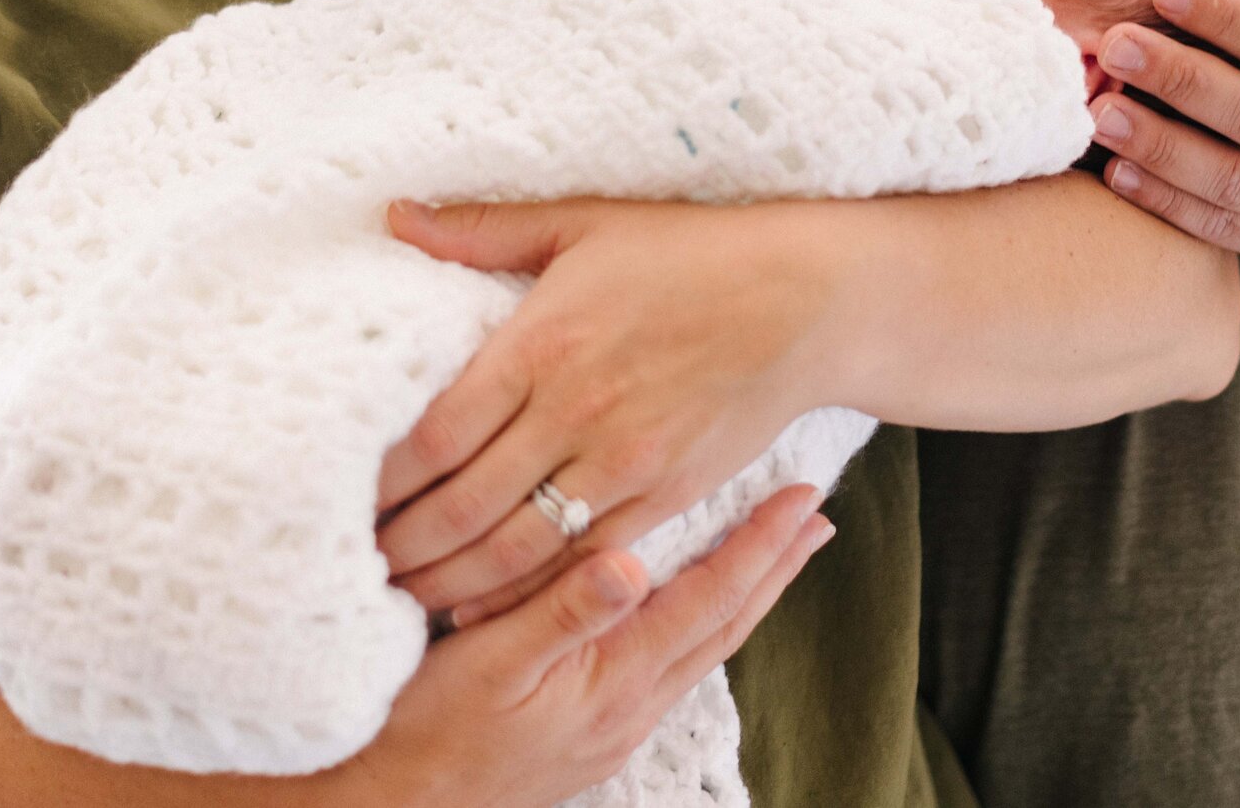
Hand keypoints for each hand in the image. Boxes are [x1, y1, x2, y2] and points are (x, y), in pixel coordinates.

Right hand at [330, 486, 832, 807]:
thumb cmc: (423, 731)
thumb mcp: (485, 665)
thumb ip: (560, 612)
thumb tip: (632, 562)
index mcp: (612, 679)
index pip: (706, 601)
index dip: (757, 548)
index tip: (802, 502)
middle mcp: (629, 707)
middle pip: (721, 627)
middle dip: (771, 570)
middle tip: (815, 521)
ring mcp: (613, 727)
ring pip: (699, 649)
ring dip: (740, 598)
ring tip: (771, 560)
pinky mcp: (591, 736)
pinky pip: (667, 667)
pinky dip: (697, 625)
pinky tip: (689, 613)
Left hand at [372, 198, 838, 619]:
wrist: (804, 300)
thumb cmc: (690, 252)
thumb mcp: (584, 224)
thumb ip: (482, 230)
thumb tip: (394, 215)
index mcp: (541, 343)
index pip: (432, 435)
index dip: (377, 482)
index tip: (333, 499)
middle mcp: (574, 414)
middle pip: (459, 507)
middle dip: (397, 546)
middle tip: (346, 565)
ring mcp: (621, 465)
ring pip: (512, 550)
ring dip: (445, 581)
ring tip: (396, 595)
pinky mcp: (663, 498)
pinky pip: (577, 565)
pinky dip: (519, 594)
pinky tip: (476, 604)